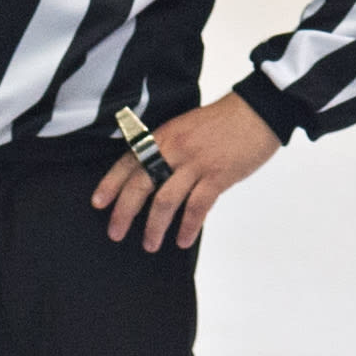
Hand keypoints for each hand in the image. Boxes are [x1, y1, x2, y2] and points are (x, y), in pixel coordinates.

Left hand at [91, 94, 280, 250]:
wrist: (257, 111)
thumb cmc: (222, 121)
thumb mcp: (185, 127)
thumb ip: (168, 149)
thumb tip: (154, 177)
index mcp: (164, 136)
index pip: (129, 162)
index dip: (111, 183)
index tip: (98, 203)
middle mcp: (174, 149)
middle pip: (141, 185)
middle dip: (124, 212)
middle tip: (115, 233)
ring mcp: (196, 163)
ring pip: (165, 201)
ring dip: (155, 227)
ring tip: (150, 244)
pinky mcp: (218, 176)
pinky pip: (197, 207)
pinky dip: (188, 227)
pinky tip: (182, 240)